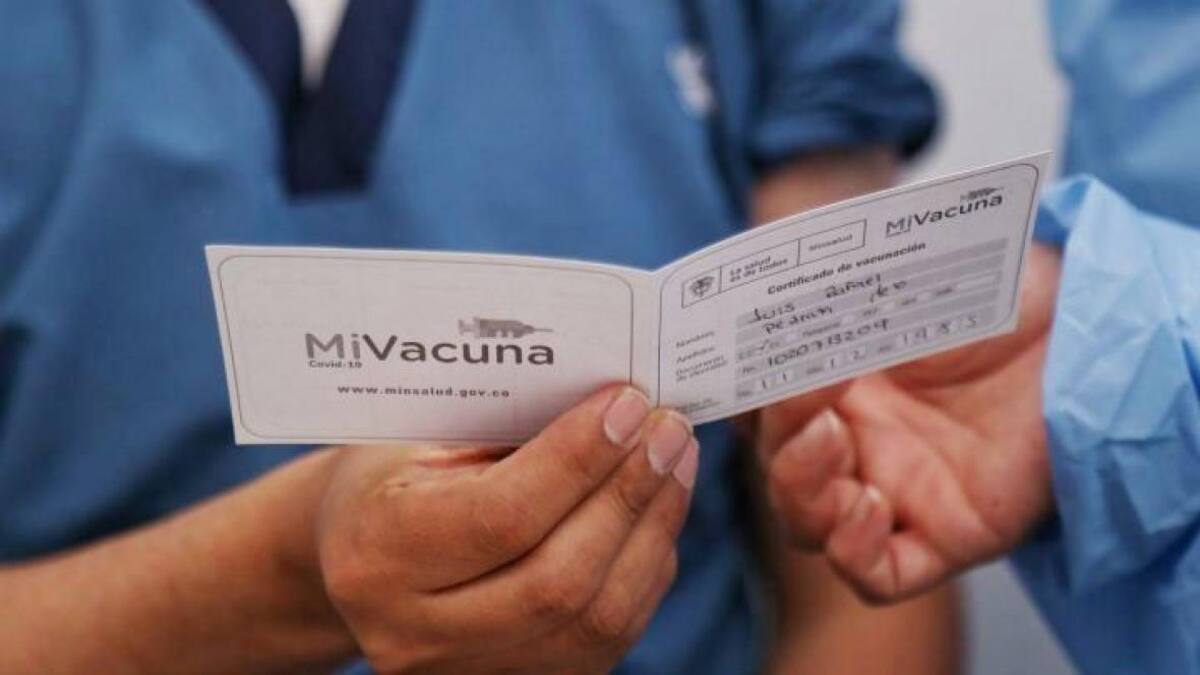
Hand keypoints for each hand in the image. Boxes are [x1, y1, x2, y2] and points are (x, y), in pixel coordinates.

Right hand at [316, 386, 698, 673]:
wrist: (356, 555)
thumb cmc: (393, 478)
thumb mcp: (420, 439)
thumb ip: (506, 432)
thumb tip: (615, 408)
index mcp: (378, 555)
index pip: (501, 517)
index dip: (578, 461)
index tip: (626, 404)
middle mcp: (415, 634)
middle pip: (557, 580)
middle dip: (627, 494)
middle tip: (667, 427)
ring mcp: (466, 673)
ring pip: (595, 619)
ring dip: (652, 530)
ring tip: (676, 459)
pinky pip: (607, 636)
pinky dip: (646, 567)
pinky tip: (657, 509)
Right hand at [758, 244, 1060, 602]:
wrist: (1085, 332)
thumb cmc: (1002, 295)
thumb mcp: (913, 273)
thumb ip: (844, 286)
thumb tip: (773, 276)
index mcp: (836, 383)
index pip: (759, 405)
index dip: (738, 393)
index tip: (738, 361)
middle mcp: (856, 440)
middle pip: (776, 464)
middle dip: (777, 431)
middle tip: (809, 387)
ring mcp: (894, 491)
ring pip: (807, 522)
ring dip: (801, 486)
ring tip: (837, 440)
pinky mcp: (942, 537)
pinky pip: (875, 574)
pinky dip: (853, 552)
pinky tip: (870, 507)